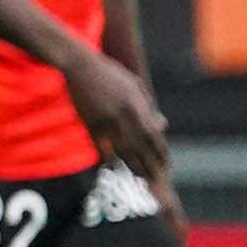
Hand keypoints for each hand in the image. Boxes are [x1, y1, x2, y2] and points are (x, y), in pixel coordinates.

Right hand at [63, 54, 170, 186]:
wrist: (80, 65)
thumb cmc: (108, 72)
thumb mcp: (133, 85)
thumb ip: (148, 105)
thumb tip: (163, 124)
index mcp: (138, 105)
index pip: (154, 135)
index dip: (161, 152)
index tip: (166, 166)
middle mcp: (125, 116)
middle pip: (141, 147)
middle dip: (150, 165)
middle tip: (157, 180)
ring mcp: (107, 121)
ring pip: (123, 150)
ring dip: (133, 166)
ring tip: (140, 179)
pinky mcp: (90, 124)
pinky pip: (100, 146)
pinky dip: (107, 159)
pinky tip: (113, 169)